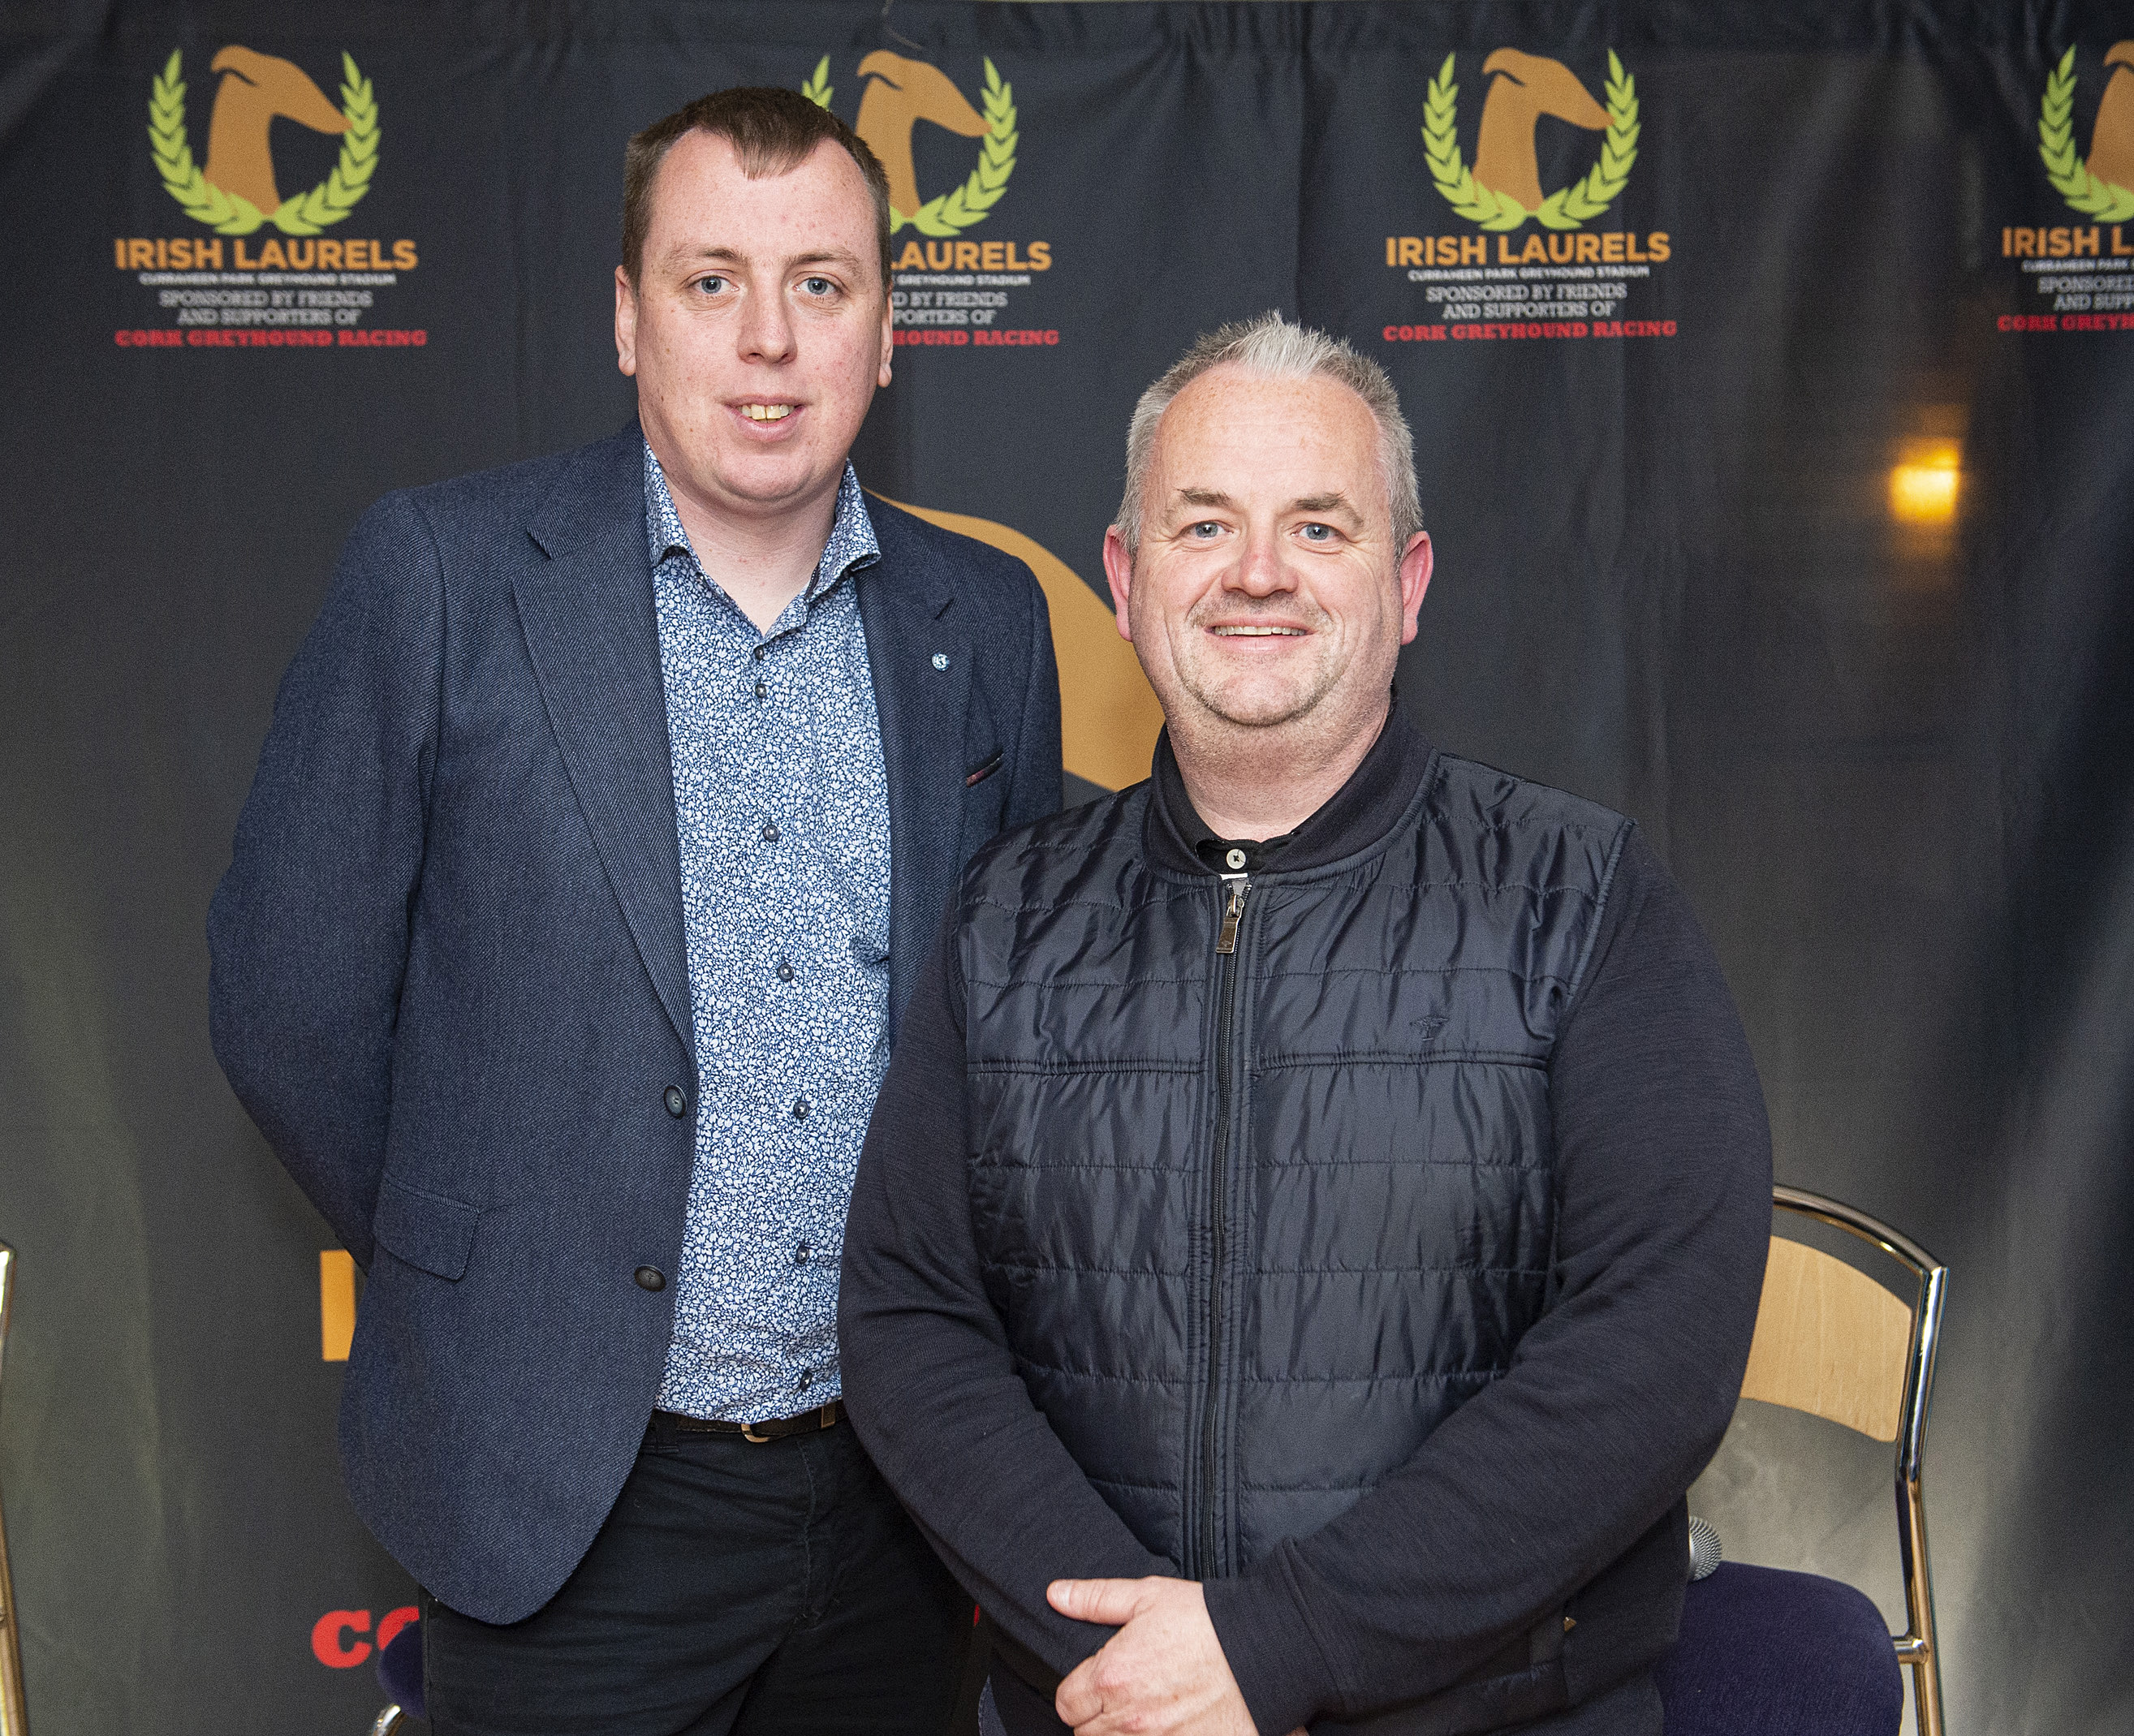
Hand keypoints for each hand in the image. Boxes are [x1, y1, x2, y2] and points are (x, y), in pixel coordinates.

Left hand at [1047, 1575, 1267, 1735]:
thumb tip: (1056, 1595)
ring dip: (1123, 1734)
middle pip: (1086, 1734)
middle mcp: (1129, 1718)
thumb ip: (1096, 1599)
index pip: (1066, 1703)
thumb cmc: (1208, 1621)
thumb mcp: (1149, 1596)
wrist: (1265, 1649)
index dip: (1078, 1692)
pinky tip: (1168, 1728)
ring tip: (1147, 1712)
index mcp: (1112, 1676)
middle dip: (1099, 1717)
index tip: (1097, 1684)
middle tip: (1125, 1697)